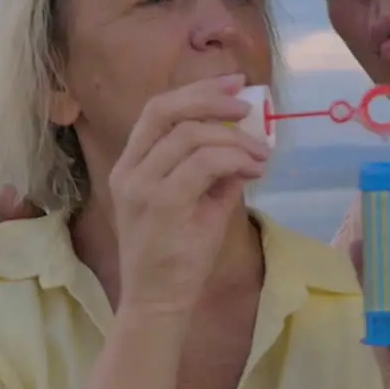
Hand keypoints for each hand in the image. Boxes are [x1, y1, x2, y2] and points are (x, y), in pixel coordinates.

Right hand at [111, 74, 270, 314]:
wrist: (158, 303)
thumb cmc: (177, 257)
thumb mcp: (198, 204)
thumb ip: (215, 171)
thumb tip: (247, 143)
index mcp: (131, 166)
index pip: (157, 110)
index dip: (196, 90)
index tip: (234, 85)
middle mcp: (129, 171)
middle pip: (166, 110)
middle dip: (211, 99)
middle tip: (248, 106)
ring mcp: (142, 187)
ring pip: (190, 135)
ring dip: (234, 139)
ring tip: (260, 155)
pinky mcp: (162, 204)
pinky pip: (204, 163)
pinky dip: (235, 158)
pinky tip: (254, 170)